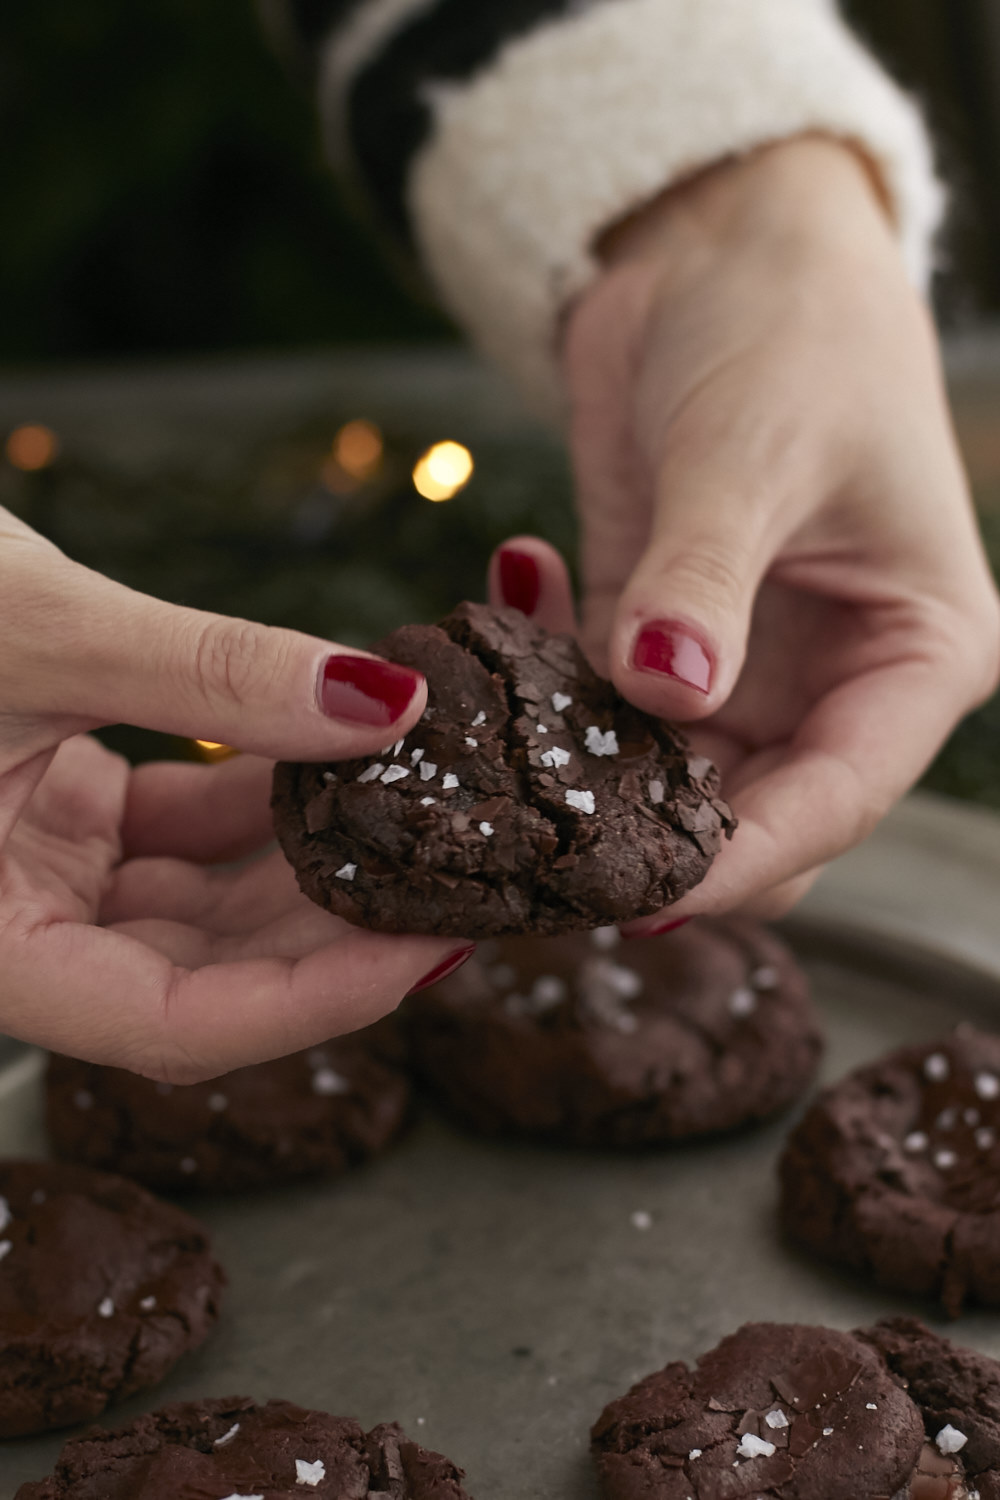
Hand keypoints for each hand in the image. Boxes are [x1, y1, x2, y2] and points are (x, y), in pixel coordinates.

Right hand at [0, 512, 468, 1078]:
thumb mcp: (37, 631)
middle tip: (461, 874)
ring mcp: (33, 872)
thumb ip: (214, 672)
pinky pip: (182, 829)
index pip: (168, 1028)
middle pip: (204, 972)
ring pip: (203, 903)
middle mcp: (8, 927)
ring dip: (310, 858)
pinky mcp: (53, 810)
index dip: (312, 1003)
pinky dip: (260, 795)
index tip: (430, 947)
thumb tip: (384, 700)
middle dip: (333, 929)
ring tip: (422, 804)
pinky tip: (340, 748)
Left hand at [492, 136, 999, 923]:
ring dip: (581, 780)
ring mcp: (740, 667)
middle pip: (753, 817)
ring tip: (490, 769)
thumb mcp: (750, 450)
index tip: (641, 895)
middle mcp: (834, 680)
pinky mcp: (653, 637)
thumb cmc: (790, 327)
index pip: (838, 795)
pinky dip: (545, 699)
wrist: (721, 246)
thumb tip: (665, 689)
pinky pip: (599, 711)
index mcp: (916, 652)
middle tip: (541, 860)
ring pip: (665, 784)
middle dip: (655, 846)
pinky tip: (494, 633)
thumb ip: (703, 579)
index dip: (744, 858)